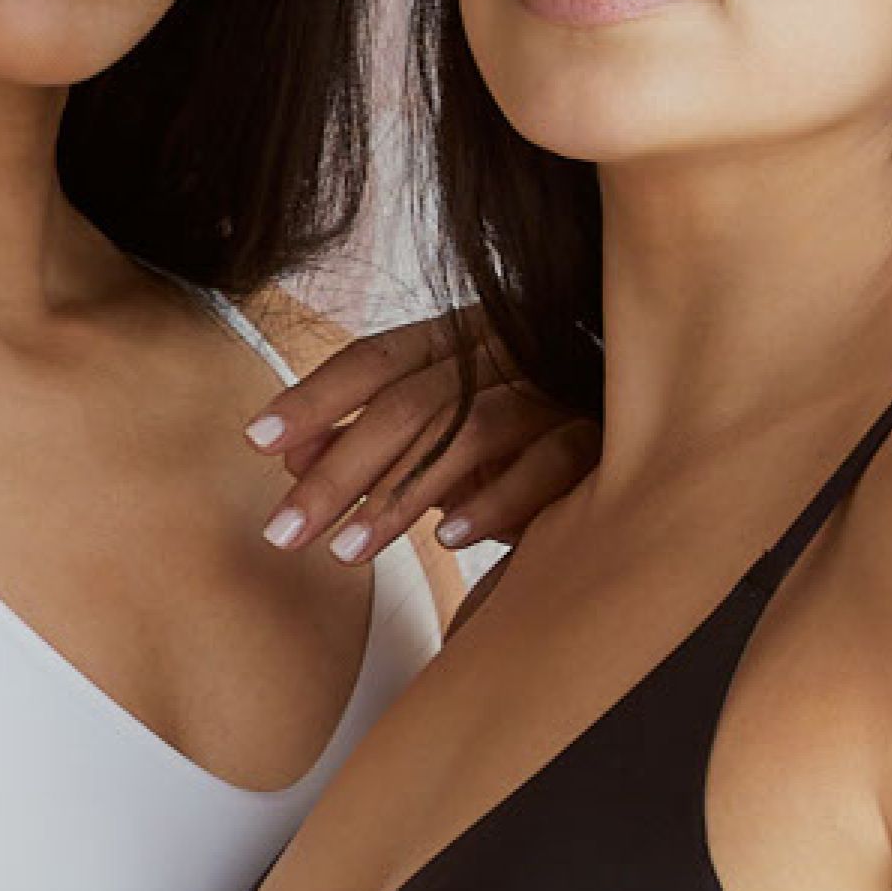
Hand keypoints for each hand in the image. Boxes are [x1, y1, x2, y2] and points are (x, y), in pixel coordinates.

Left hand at [245, 305, 600, 561]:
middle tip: (283, 533)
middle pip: (409, 403)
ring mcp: (555, 390)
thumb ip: (363, 438)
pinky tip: (450, 542)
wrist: (637, 433)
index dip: (314, 396)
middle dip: (338, 472)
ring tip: (346, 553)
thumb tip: (283, 452)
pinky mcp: (601, 437)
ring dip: (401, 497)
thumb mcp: (434, 433)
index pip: (376, 359)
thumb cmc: (517, 436)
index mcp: (460, 337)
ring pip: (471, 432)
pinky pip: (547, 464)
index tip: (254, 441)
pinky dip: (497, 500)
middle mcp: (506, 351)